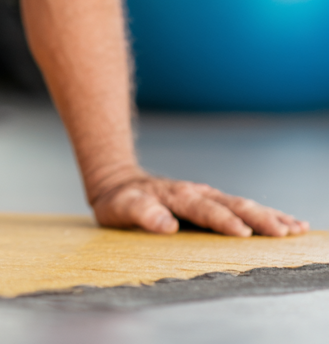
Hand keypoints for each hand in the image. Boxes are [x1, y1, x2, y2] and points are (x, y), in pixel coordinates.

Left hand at [90, 172, 309, 237]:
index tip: (242, 232)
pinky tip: (289, 224)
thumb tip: (166, 224)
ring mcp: (206, 196)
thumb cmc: (120, 201)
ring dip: (268, 216)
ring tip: (296, 228)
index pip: (201, 209)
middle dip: (257, 218)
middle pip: (230, 204)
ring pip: (241, 204)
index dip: (221, 220)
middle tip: (282, 232)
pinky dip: (267, 215)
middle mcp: (195, 193)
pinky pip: (242, 208)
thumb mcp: (120, 206)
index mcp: (175, 196)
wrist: (119, 182)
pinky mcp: (212, 203)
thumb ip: (141, 213)